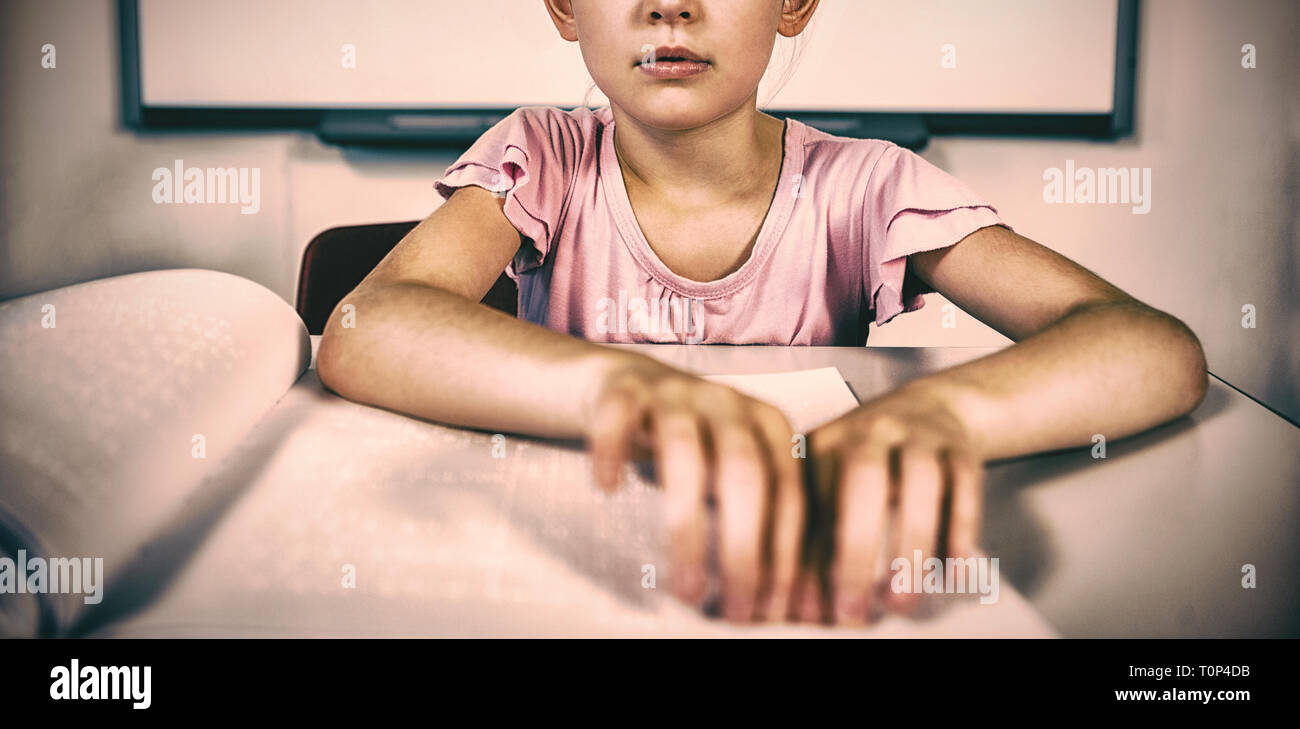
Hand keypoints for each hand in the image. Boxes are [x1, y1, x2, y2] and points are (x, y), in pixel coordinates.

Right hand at [585, 354, 804, 622]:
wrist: (632, 386)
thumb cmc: (694, 449)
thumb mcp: (732, 475)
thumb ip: (756, 522)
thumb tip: (771, 604)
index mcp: (770, 425)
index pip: (787, 493)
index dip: (783, 554)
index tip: (770, 609)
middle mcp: (729, 403)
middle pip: (744, 475)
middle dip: (744, 549)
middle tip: (735, 609)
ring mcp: (676, 392)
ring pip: (684, 453)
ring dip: (686, 528)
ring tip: (684, 588)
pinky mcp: (625, 388)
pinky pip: (617, 416)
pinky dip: (612, 449)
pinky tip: (609, 488)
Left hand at [794, 381, 985, 625]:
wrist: (930, 407)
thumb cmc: (869, 463)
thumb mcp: (832, 488)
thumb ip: (817, 544)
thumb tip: (803, 611)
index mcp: (824, 444)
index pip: (811, 503)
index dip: (807, 560)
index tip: (811, 614)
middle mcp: (870, 431)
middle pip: (863, 479)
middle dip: (856, 548)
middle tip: (853, 611)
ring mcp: (919, 434)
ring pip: (921, 481)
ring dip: (912, 546)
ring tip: (901, 603)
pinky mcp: (961, 447)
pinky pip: (965, 485)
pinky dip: (962, 530)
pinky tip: (953, 574)